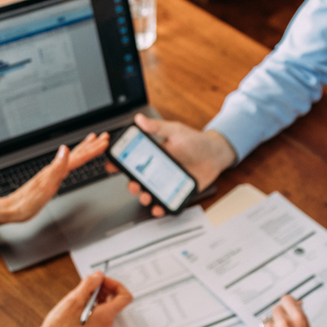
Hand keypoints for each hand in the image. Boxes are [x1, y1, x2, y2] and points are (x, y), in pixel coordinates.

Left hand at [0, 132, 108, 226]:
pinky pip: (67, 165)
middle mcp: (54, 168)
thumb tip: (65, 149)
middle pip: (76, 154)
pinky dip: (74, 159)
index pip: (78, 157)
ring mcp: (52, 173)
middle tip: (104, 137)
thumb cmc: (27, 201)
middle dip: (91, 145)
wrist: (13, 209)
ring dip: (84, 149)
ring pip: (72, 157)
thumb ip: (56, 168)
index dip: (92, 149)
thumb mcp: (44, 187)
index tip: (104, 141)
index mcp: (55, 170)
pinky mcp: (51, 179)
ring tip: (92, 141)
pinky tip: (73, 159)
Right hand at [31, 272, 132, 326]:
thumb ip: (89, 284)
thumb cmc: (61, 326)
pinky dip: (95, 303)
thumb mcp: (75, 299)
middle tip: (91, 285)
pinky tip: (81, 302)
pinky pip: (101, 312)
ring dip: (99, 295)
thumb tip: (99, 276)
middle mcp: (107, 323)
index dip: (116, 284)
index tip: (103, 280)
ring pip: (108, 305)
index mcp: (106, 315)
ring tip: (83, 293)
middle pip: (117, 300)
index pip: (125, 297)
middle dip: (105, 288)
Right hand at [106, 113, 235, 216]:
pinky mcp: (176, 191)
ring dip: (144, 197)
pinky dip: (160, 207)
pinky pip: (165, 201)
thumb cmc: (195, 141)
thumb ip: (157, 127)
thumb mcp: (175, 131)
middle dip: (132, 185)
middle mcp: (157, 170)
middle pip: (138, 180)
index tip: (110, 166)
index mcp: (153, 155)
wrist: (215, 155)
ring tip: (146, 197)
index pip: (132, 160)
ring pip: (149, 193)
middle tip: (134, 185)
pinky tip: (159, 207)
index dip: (119, 163)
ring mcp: (166, 182)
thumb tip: (139, 119)